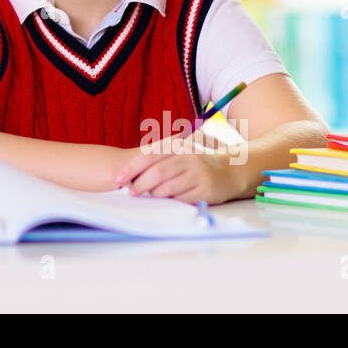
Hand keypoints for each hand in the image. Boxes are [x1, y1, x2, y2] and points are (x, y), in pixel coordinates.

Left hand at [113, 131, 245, 204]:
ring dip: (154, 194)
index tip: (118, 179)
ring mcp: (199, 174)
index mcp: (178, 147)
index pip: (149, 155)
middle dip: (140, 184)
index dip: (131, 168)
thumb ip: (158, 161)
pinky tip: (167, 199)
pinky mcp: (206, 190)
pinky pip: (181, 199)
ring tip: (149, 195)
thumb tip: (129, 176)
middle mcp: (189, 158)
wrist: (229, 171)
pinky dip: (170, 200)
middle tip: (131, 192)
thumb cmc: (194, 164)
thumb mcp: (178, 155)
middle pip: (158, 172)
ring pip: (168, 188)